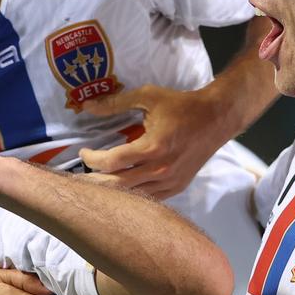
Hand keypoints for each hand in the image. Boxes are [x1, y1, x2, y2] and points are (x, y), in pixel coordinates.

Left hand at [79, 84, 235, 198]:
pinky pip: (149, 198)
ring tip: (94, 187)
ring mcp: (170, 182)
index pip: (112, 162)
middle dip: (94, 182)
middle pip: (118, 184)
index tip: (83, 153)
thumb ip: (116, 103)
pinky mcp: (177, 187)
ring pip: (133, 195)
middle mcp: (160, 170)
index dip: (92, 159)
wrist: (216, 118)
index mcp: (152, 148)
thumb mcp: (148, 96)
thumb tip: (88, 107)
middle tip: (78, 179)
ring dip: (112, 191)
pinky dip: (132, 195)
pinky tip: (120, 191)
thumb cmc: (182, 105)